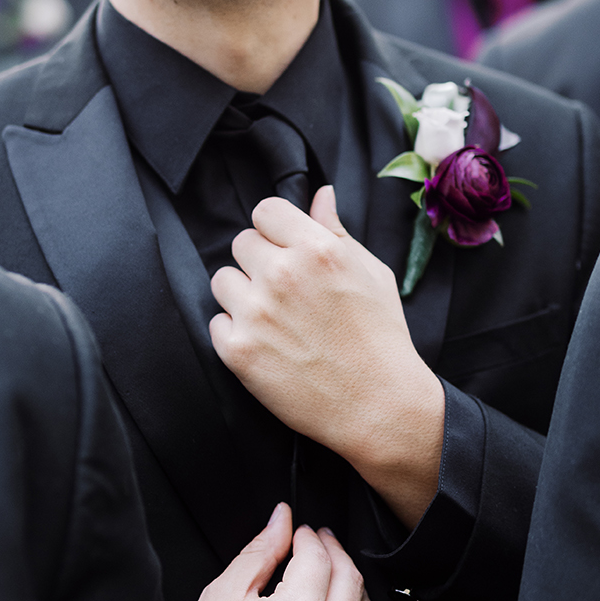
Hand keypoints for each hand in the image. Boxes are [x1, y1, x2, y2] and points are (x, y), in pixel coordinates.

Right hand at [175, 502, 374, 600]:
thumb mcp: (224, 595)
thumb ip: (261, 551)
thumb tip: (282, 520)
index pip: (319, 556)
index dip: (309, 535)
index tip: (300, 532)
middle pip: (350, 579)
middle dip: (334, 552)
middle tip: (319, 542)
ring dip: (350, 586)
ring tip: (329, 575)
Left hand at [209, 185, 445, 526]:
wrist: (379, 406)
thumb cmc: (381, 339)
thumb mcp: (372, 274)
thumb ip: (337, 232)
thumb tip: (320, 194)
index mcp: (317, 249)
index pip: (266, 211)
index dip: (275, 231)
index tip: (285, 250)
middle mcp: (282, 275)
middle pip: (241, 243)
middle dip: (259, 262)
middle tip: (285, 292)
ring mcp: (257, 313)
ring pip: (222, 281)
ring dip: (242, 296)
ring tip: (274, 320)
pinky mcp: (239, 351)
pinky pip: (217, 324)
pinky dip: (236, 335)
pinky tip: (268, 347)